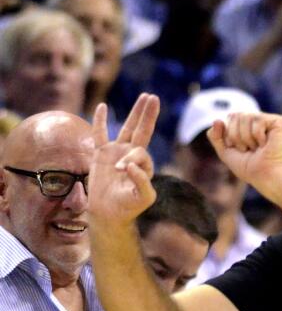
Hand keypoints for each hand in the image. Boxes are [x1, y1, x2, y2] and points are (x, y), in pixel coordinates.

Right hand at [87, 95, 160, 226]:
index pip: (140, 151)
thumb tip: (130, 165)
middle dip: (147, 114)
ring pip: (127, 127)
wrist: (109, 214)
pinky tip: (102, 106)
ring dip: (135, 113)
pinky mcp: (101, 154)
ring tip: (144, 97)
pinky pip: (99, 134)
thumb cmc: (128, 207)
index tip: (122, 170)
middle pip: (142, 129)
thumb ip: (142, 182)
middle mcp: (132, 155)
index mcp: (144, 164)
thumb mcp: (142, 197)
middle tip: (153, 97)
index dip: (132, 159)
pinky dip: (100, 121)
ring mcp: (117, 152)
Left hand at [207, 113, 281, 202]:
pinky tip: (266, 144)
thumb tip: (217, 120)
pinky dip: (258, 136)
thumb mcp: (225, 152)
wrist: (265, 176)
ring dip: (247, 138)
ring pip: (245, 117)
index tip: (240, 149)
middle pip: (235, 115)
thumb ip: (215, 136)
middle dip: (236, 136)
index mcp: (247, 124)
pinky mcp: (281, 122)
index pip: (229, 117)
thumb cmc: (248, 167)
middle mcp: (259, 119)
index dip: (229, 135)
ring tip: (257, 148)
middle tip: (249, 149)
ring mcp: (270, 120)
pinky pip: (258, 120)